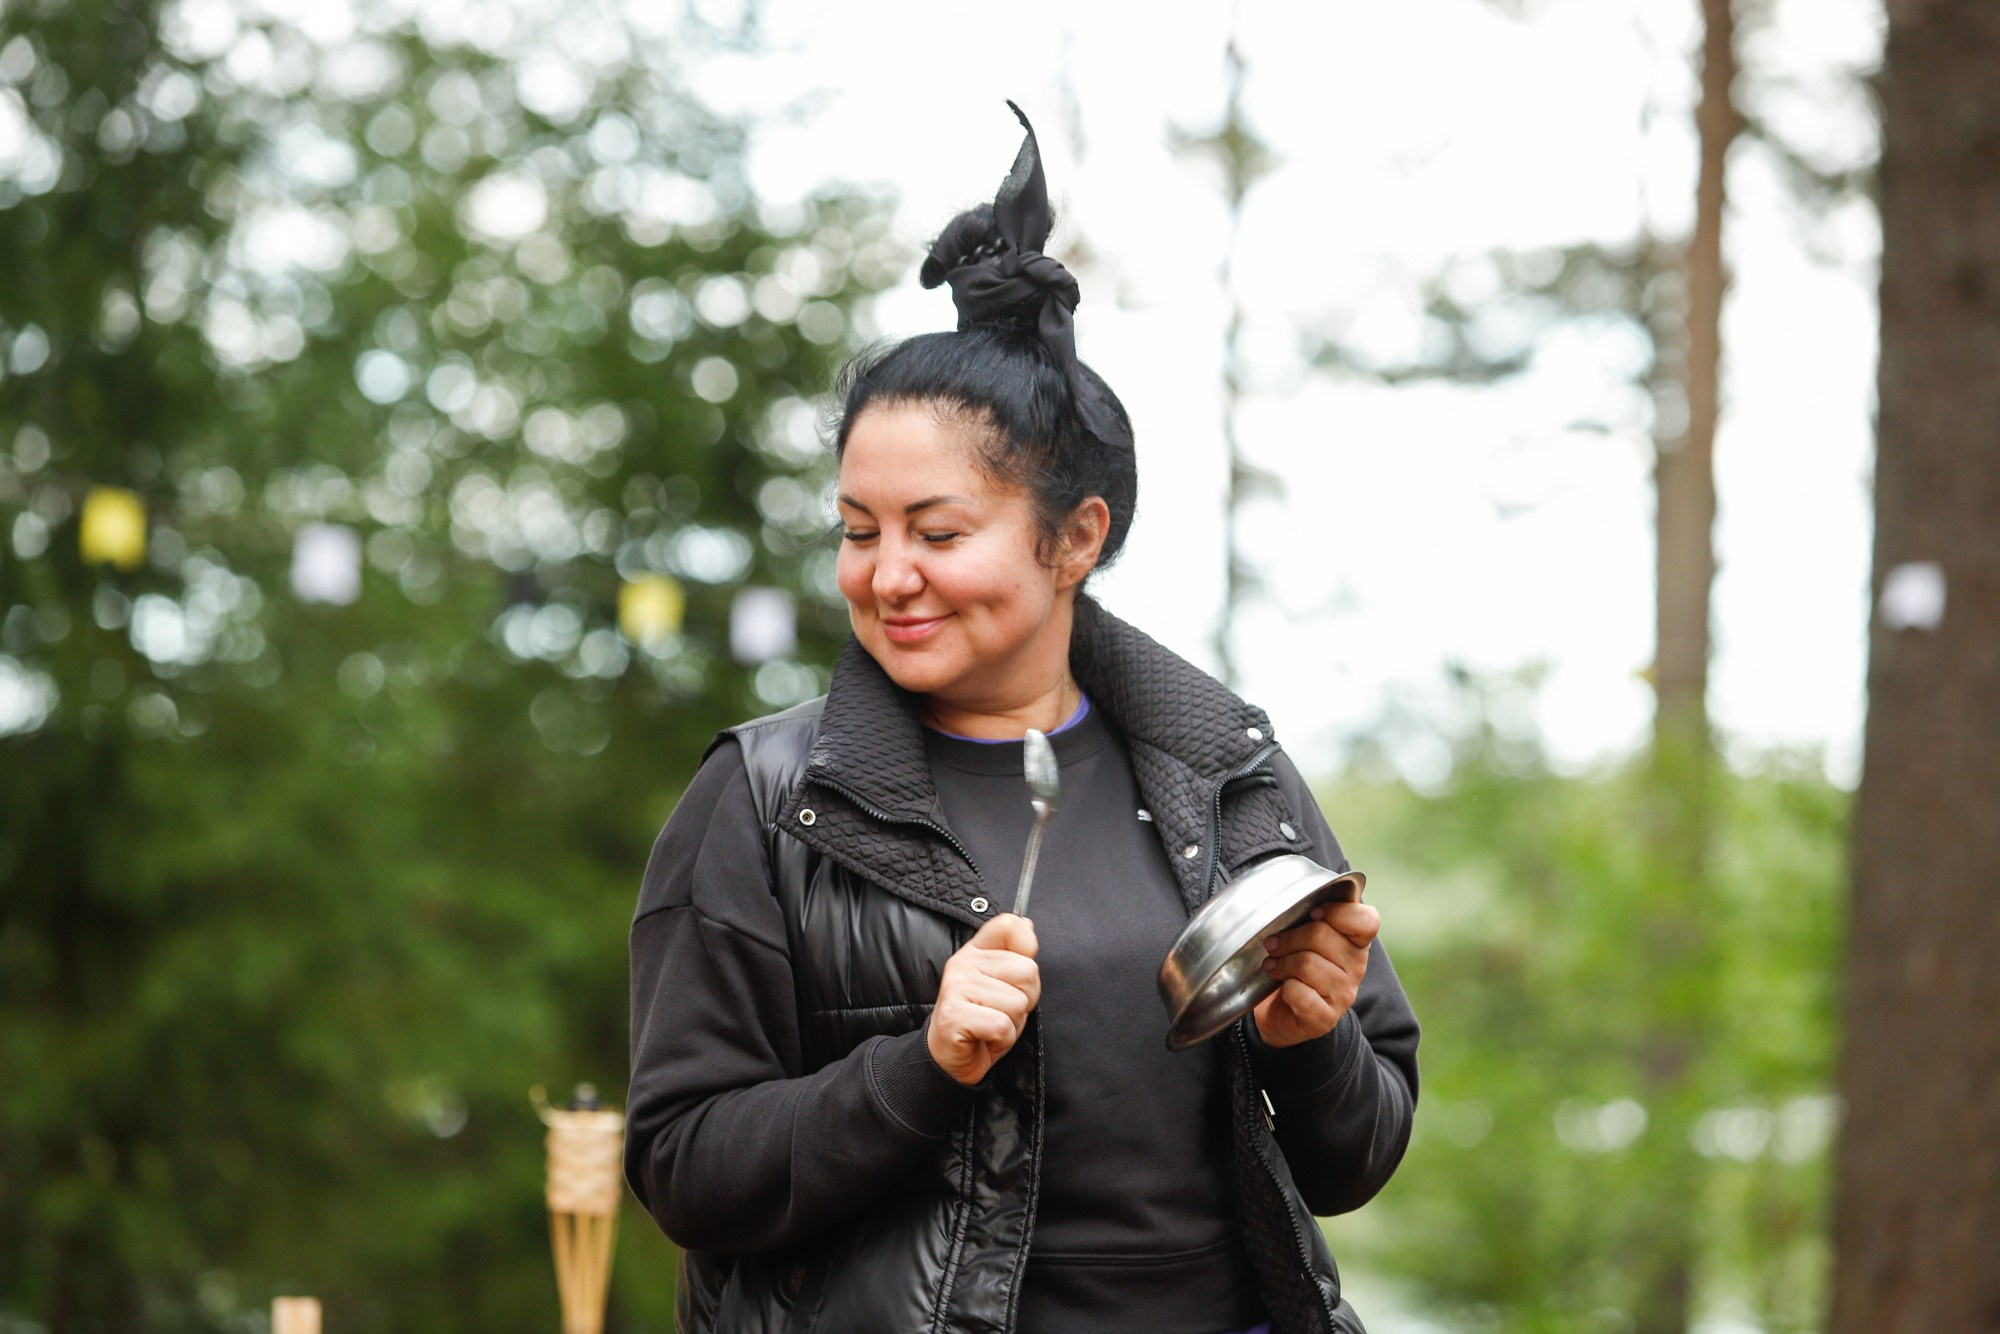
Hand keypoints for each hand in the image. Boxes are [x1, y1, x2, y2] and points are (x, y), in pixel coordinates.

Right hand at [928, 913, 1040, 1085]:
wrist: (950, 1059)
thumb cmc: (982, 1020)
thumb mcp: (1003, 984)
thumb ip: (1014, 954)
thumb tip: (1027, 925)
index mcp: (976, 951)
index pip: (1009, 925)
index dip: (1027, 948)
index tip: (1016, 974)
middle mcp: (963, 963)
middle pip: (1027, 971)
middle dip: (1025, 999)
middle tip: (1002, 1011)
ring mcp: (956, 988)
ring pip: (1017, 1002)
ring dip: (1013, 1022)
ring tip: (992, 1025)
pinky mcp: (954, 1016)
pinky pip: (1002, 1026)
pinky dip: (1002, 1039)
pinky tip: (985, 1038)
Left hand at [1251, 901, 1378, 1048]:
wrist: (1283, 1012)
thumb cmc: (1294, 964)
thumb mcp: (1305, 934)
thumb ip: (1309, 913)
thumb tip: (1289, 894)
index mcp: (1356, 941)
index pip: (1366, 920)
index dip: (1337, 912)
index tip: (1312, 913)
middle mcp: (1356, 967)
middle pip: (1322, 936)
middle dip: (1289, 937)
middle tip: (1274, 944)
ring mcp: (1344, 995)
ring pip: (1307, 964)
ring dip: (1281, 964)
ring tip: (1273, 966)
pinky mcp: (1325, 1018)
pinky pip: (1300, 993)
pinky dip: (1285, 988)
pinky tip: (1282, 988)